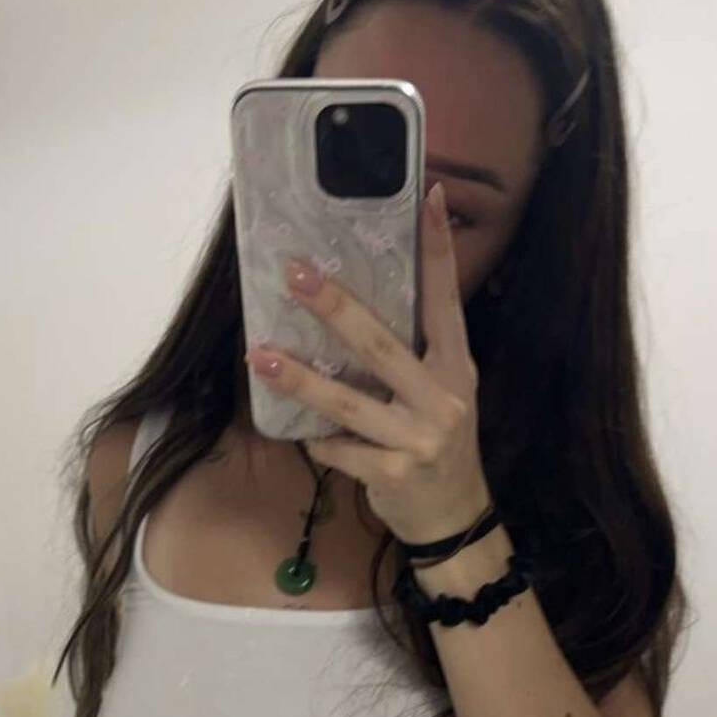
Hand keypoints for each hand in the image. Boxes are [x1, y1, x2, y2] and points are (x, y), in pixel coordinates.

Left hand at [244, 181, 490, 545]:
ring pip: (348, 402)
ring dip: (299, 379)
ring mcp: (419, 438)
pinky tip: (302, 431)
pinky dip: (316, 439)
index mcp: (456, 367)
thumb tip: (349, 305)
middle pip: (382, 345)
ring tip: (259, 356)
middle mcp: (443, 397)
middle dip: (335, 309)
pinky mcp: (393, 473)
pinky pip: (337, 448)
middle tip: (295, 275)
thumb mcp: (441, 393)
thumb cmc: (438, 444)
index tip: (426, 198)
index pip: (446, 300)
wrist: (454, 518)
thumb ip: (412, 354)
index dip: (437, 250)